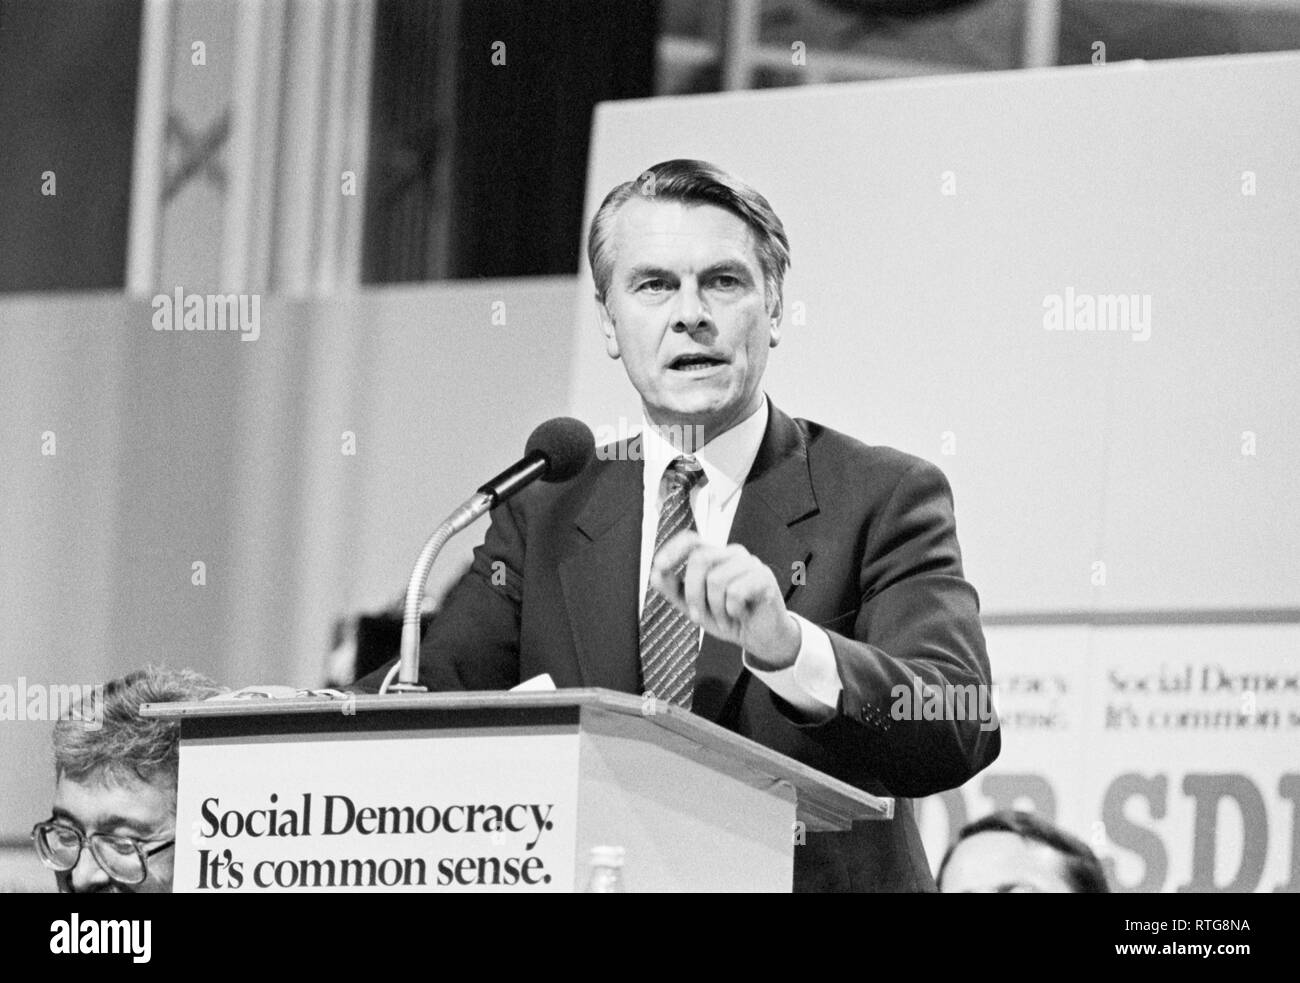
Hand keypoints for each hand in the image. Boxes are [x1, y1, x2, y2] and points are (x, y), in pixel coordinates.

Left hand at [650, 531, 800, 669]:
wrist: (761, 638)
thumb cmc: (730, 617)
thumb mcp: (695, 606)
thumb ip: (674, 590)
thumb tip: (655, 573)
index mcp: (715, 556)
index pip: (691, 540)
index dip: (673, 549)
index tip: (659, 565)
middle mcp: (732, 554)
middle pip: (700, 559)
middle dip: (692, 593)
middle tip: (697, 616)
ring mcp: (750, 563)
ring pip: (717, 579)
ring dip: (716, 608)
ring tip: (725, 617)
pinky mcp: (764, 578)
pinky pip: (736, 592)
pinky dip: (732, 610)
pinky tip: (740, 614)